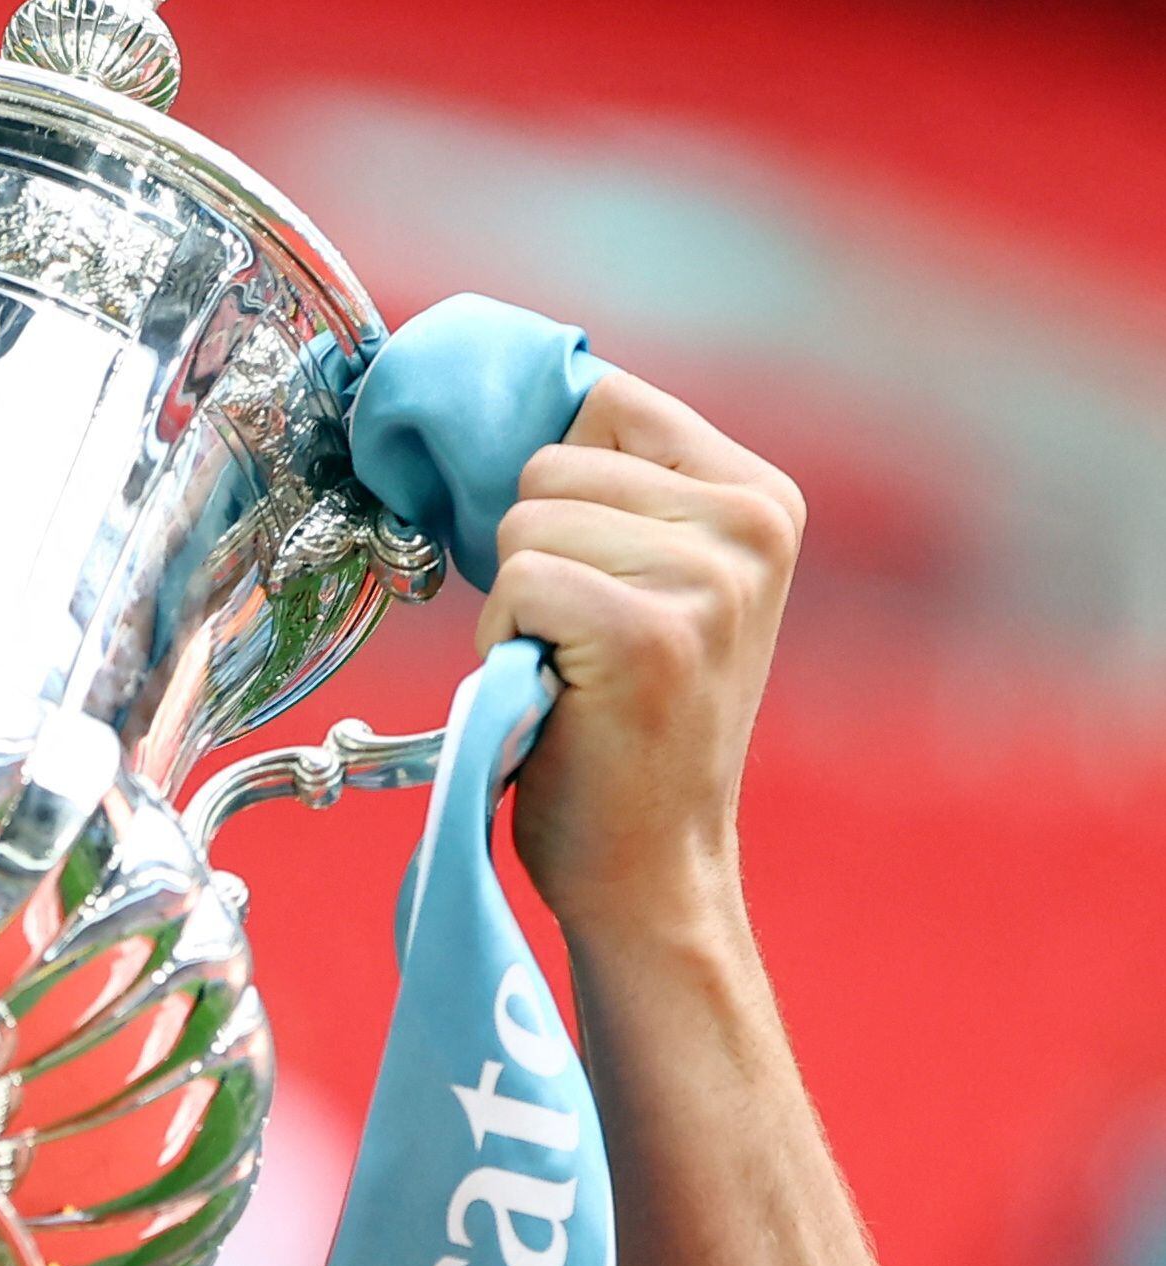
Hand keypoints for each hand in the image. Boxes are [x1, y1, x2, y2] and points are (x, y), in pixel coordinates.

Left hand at [474, 373, 802, 943]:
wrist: (651, 866)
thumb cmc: (626, 730)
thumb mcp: (659, 583)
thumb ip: (622, 494)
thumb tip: (515, 399)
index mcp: (761, 495)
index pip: (604, 404)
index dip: (552, 486)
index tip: (571, 567)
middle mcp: (751, 523)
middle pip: (551, 465)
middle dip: (532, 555)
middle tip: (575, 641)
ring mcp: (709, 577)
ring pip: (526, 520)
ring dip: (516, 604)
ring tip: (570, 669)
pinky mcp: (651, 633)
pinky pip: (517, 582)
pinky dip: (504, 640)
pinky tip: (553, 691)